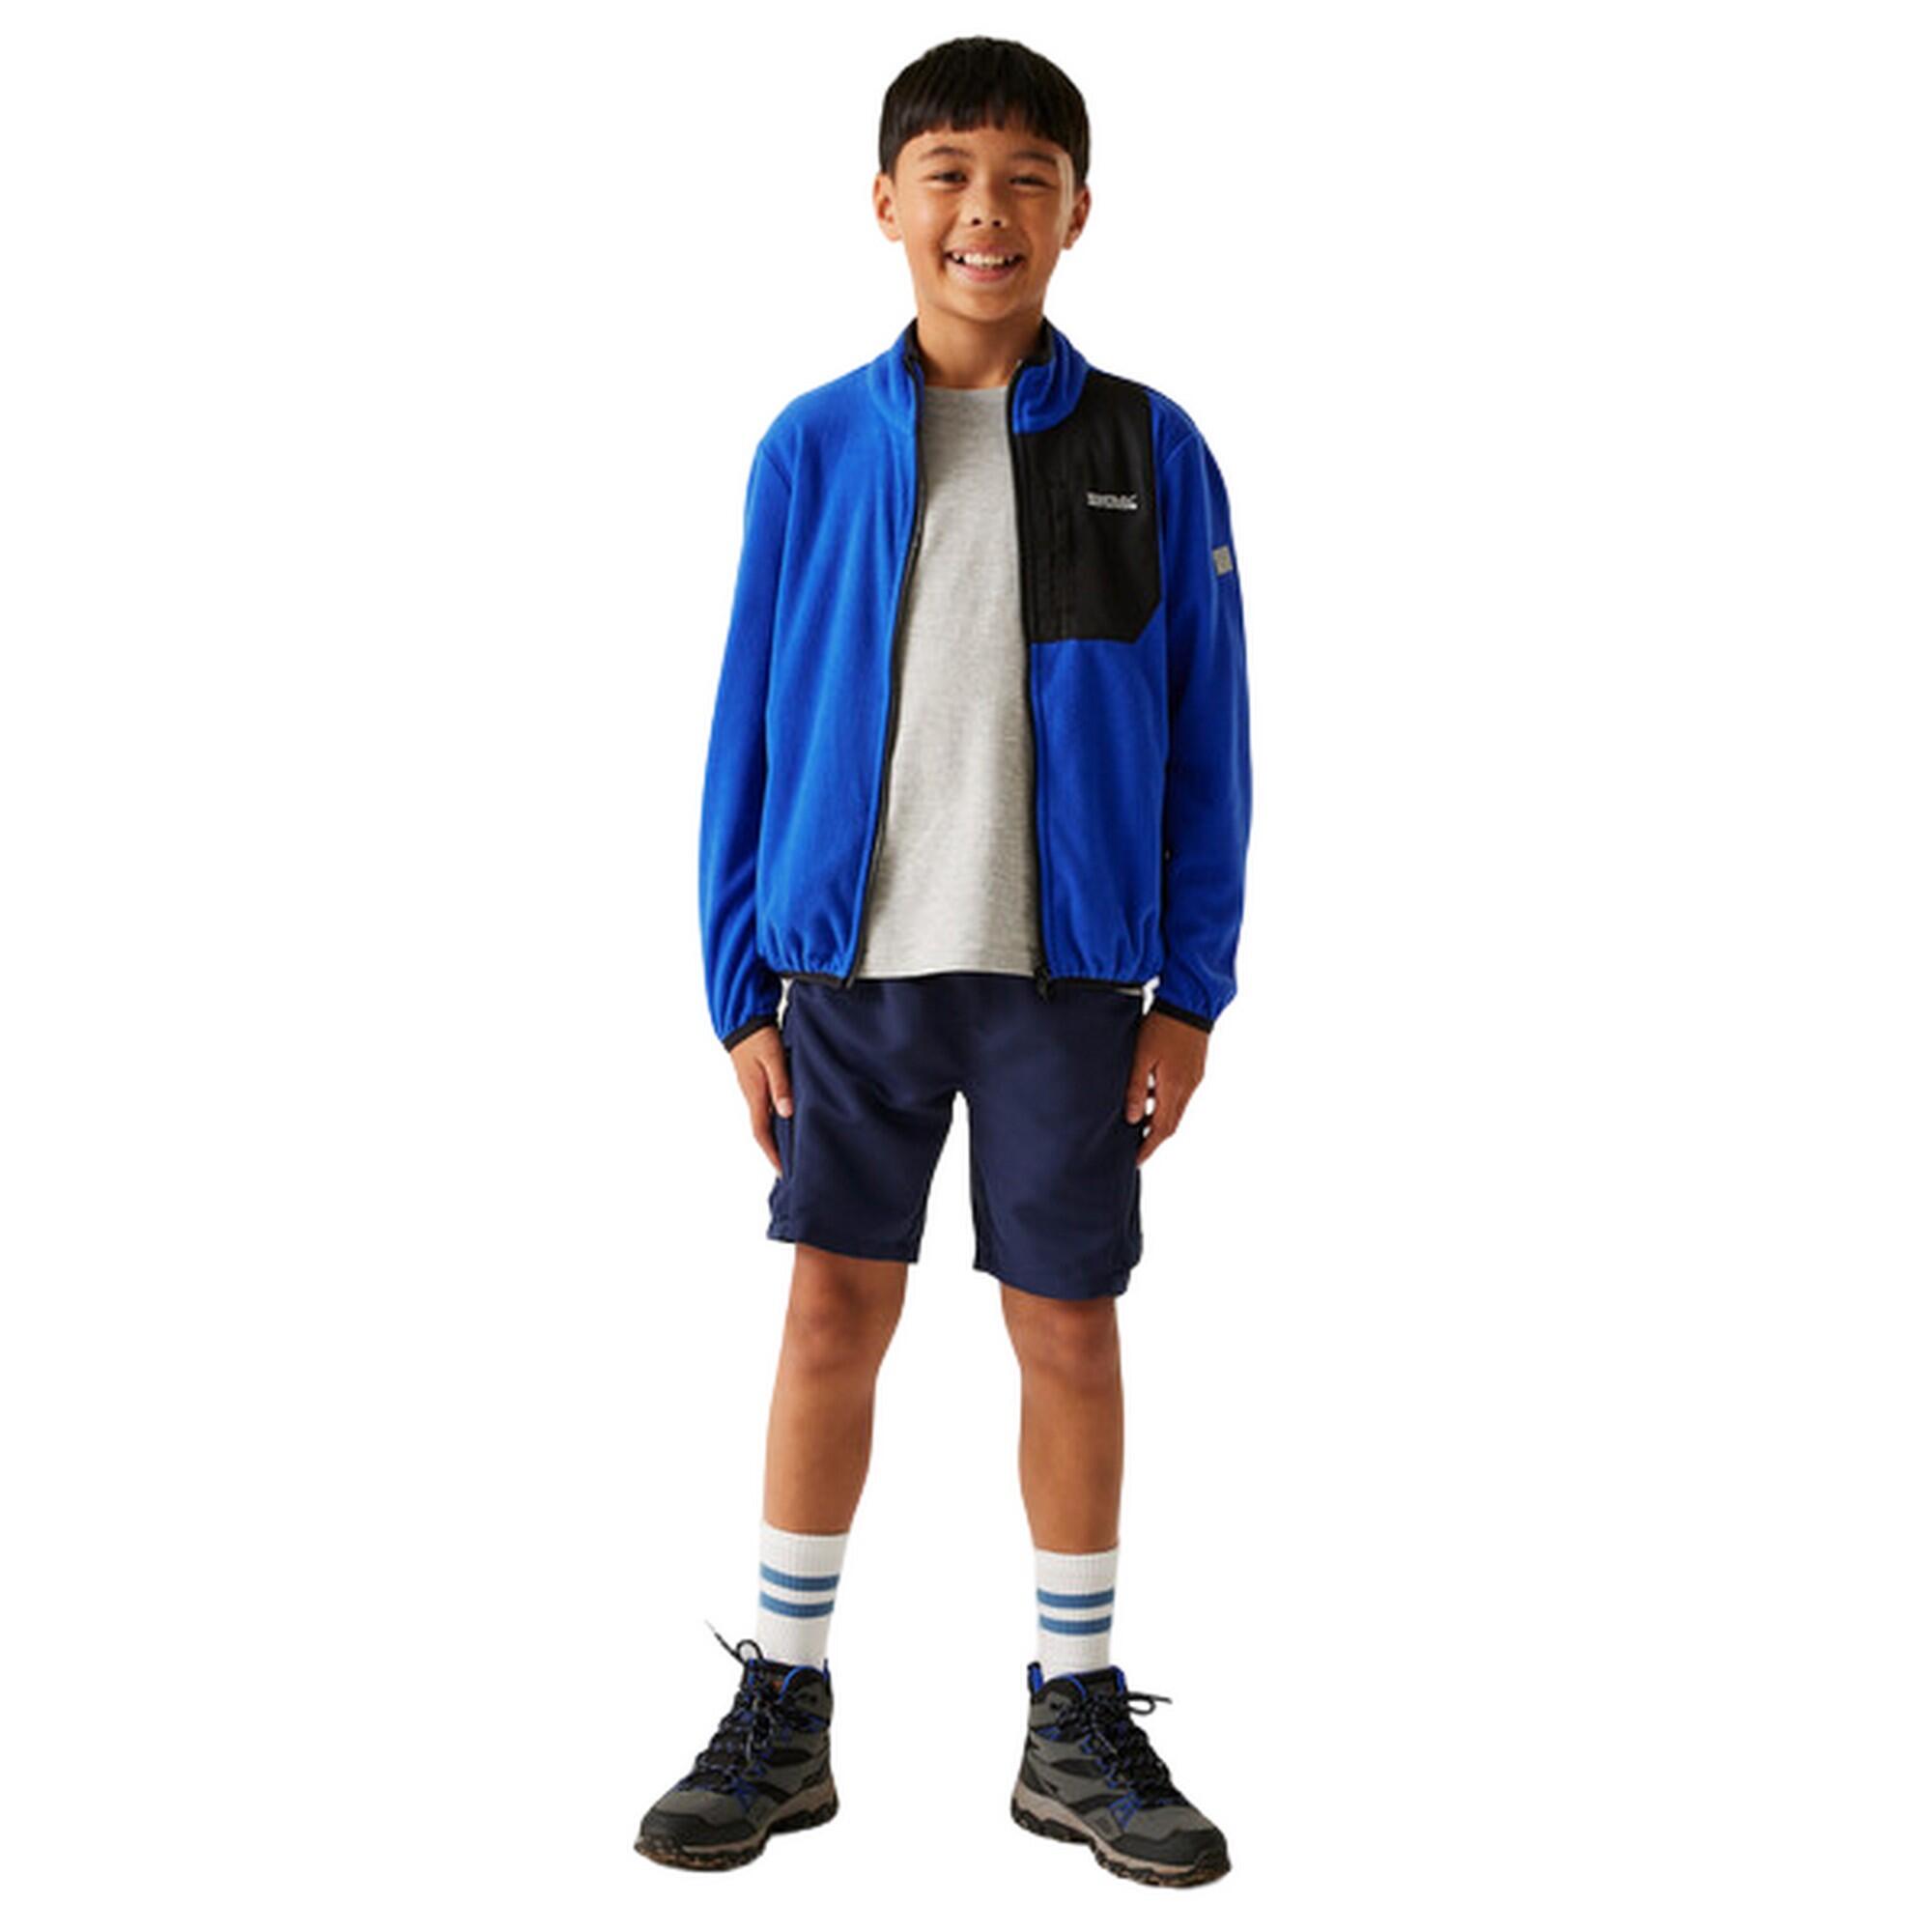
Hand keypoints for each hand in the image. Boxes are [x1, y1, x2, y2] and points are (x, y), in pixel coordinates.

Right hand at [730, 1022, 791, 1173]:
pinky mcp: (756, 1081)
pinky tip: (786, 1120)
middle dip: (774, 1151)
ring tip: (790, 1150)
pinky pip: (765, 1108)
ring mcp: (753, 1089)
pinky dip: (774, 1120)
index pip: (762, 1133)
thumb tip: (786, 1113)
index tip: (783, 1172)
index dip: (773, 1154)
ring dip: (775, 1137)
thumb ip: (781, 1084)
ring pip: (764, 1120)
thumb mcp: (773, 1059)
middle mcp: (752, 1096)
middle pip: (762, 1131)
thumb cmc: (760, 1037)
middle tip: (789, 1168)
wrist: (742, 1019)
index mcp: (755, 1095)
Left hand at [1125, 1011, 1207, 1164]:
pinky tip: (1151, 1093)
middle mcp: (1188, 1087)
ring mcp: (1194, 1078)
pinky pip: (1180, 1094)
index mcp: (1174, 1088)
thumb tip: (1133, 1119)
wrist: (1191, 1002)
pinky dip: (1166, 1102)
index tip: (1136, 1160)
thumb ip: (1136, 1088)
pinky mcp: (1195, 1068)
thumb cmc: (1163, 1025)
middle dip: (1154, 1137)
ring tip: (1140, 1122)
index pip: (1162, 1129)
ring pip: (1176, 1109)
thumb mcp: (1141, 1056)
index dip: (1149, 1147)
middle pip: (1171, 1123)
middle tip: (1136, 1146)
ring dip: (1160, 1119)